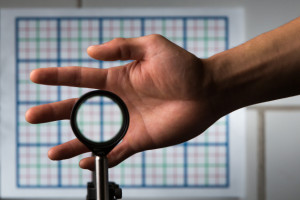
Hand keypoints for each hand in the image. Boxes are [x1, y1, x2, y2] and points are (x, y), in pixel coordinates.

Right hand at [26, 34, 218, 169]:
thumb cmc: (183, 67)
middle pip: (79, 109)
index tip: (36, 76)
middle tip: (32, 116)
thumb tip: (90, 50)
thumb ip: (121, 46)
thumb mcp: (151, 46)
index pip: (80, 78)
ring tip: (52, 153)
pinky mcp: (140, 139)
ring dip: (73, 144)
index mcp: (117, 79)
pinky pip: (116, 151)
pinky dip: (100, 158)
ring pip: (93, 136)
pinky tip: (85, 163)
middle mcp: (118, 102)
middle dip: (54, 113)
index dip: (57, 76)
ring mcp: (127, 122)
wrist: (206, 91)